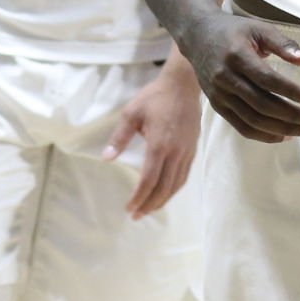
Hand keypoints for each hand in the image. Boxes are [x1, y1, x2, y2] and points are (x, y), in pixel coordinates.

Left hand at [103, 60, 200, 218]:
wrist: (184, 84)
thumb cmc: (155, 97)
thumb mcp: (132, 113)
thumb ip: (119, 137)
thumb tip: (107, 158)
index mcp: (159, 144)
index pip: (149, 180)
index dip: (139, 197)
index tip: (129, 208)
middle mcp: (175, 152)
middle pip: (163, 187)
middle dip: (150, 205)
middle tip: (137, 215)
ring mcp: (186, 151)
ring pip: (176, 184)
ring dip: (163, 200)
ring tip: (150, 209)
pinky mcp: (193, 148)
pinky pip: (184, 175)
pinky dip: (174, 188)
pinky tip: (166, 192)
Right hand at [180, 14, 299, 143]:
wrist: (198, 35)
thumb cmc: (234, 31)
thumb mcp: (259, 28)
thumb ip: (283, 44)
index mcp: (237, 56)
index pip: (267, 79)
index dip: (290, 91)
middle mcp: (225, 78)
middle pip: (261, 104)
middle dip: (290, 115)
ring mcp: (219, 95)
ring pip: (252, 120)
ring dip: (281, 129)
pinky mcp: (217, 106)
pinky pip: (241, 126)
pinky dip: (263, 135)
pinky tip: (283, 136)